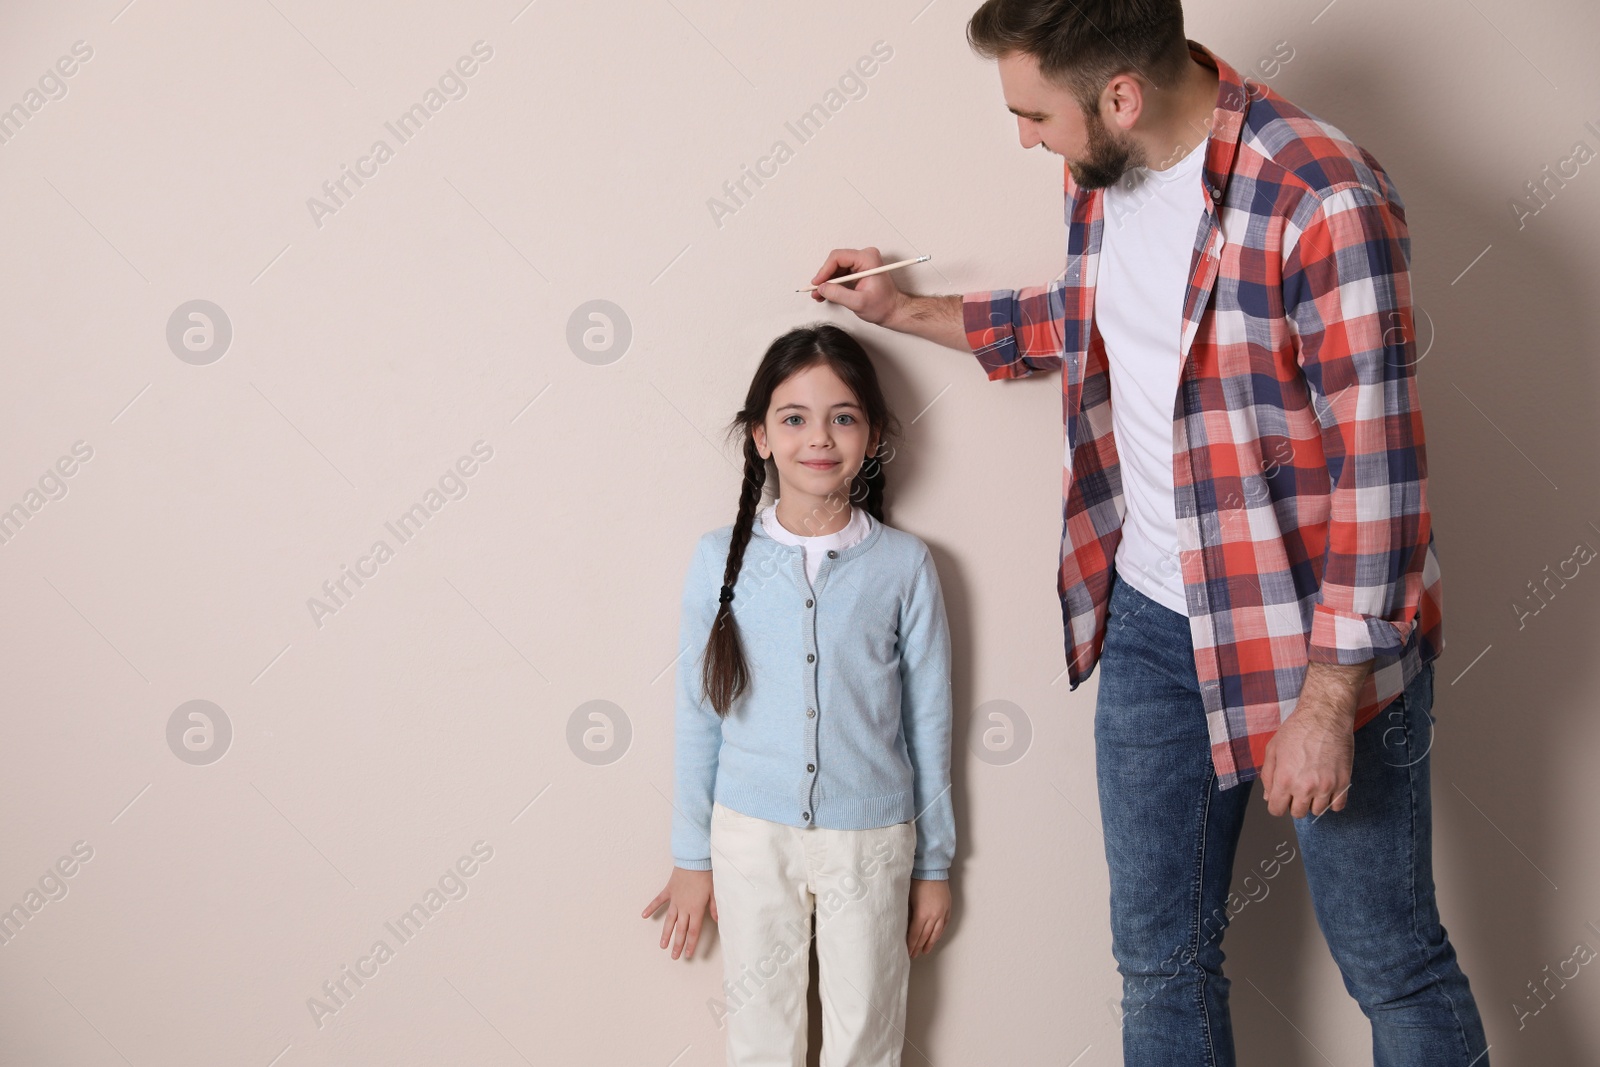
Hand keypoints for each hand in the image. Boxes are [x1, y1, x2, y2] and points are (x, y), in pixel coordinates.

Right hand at [642, 867, 717, 959]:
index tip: (687, 954)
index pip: (693, 931)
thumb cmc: (706, 875)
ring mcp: (675, 899)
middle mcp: (684, 907)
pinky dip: (651, 908)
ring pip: (669, 920)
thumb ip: (715, 907)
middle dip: (677, 944)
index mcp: (696, 909)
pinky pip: (658, 901)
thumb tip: (718, 920)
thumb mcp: (714, 892)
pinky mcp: (669, 890)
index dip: (691, 944)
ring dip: (666, 933)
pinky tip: (644, 915)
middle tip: (674, 956)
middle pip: (680, 929)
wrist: (694, 860)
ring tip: (662, 945)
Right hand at [810, 246, 906, 325]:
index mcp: (868, 259)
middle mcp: (865, 257)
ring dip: (826, 281)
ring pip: (836, 267)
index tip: (817, 283)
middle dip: (824, 277)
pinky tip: (826, 292)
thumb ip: (839, 294)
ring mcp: (861, 262)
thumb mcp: (859, 302)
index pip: (838, 257)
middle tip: (815, 290)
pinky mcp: (858, 269)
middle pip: (835, 261)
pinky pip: (840, 272)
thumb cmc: (884, 305)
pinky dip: (832, 282)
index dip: (824, 270)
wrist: (893, 310)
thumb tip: (822, 288)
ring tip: (818, 294)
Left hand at [906, 878, 950, 957]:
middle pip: (925, 936)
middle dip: (918, 947)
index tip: (907, 952)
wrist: (931, 869)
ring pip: (936, 933)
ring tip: (924, 951)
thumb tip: (904, 928)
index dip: (911, 945)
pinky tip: (934, 938)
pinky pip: (944, 925)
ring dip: (930, 943)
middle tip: (913, 955)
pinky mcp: (947, 908)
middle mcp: (933, 916)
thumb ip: (908, 914)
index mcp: (922, 914)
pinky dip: (938, 933)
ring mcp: (942, 913)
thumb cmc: (916, 882)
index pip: (915, 934)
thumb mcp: (908, 899)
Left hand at [1260, 661, 1369, 817]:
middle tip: (1297, 788)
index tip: (1281, 797)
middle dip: (1294, 803)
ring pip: (1318, 812)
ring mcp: (1326, 786)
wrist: (1325, 717)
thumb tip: (1268, 796)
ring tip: (1312, 785)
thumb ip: (1268, 775)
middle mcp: (1305, 787)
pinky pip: (1338, 806)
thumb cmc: (1297, 730)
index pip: (1277, 810)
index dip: (1276, 804)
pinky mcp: (1343, 782)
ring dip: (1313, 802)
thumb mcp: (1272, 749)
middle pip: (1297, 813)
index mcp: (1284, 780)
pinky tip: (1327, 788)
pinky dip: (1332, 801)